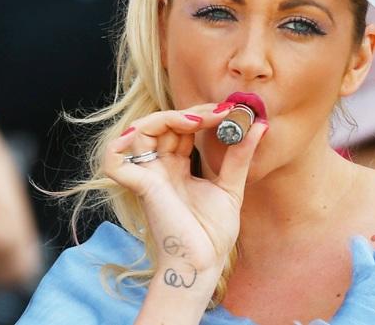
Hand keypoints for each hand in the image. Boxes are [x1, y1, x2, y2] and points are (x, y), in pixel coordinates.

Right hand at [103, 103, 267, 287]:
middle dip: (190, 112)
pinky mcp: (142, 187)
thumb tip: (259, 125)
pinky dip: (119, 146)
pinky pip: (115, 162)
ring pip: (139, 132)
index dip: (202, 115)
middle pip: (162, 124)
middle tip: (220, 112)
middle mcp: (160, 168)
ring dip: (166, 118)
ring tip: (197, 121)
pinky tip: (146, 133)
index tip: (230, 111)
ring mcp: (149, 176)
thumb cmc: (212, 232)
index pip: (181, 128)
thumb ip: (240, 156)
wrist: (203, 263)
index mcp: (177, 166)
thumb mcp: (231, 185)